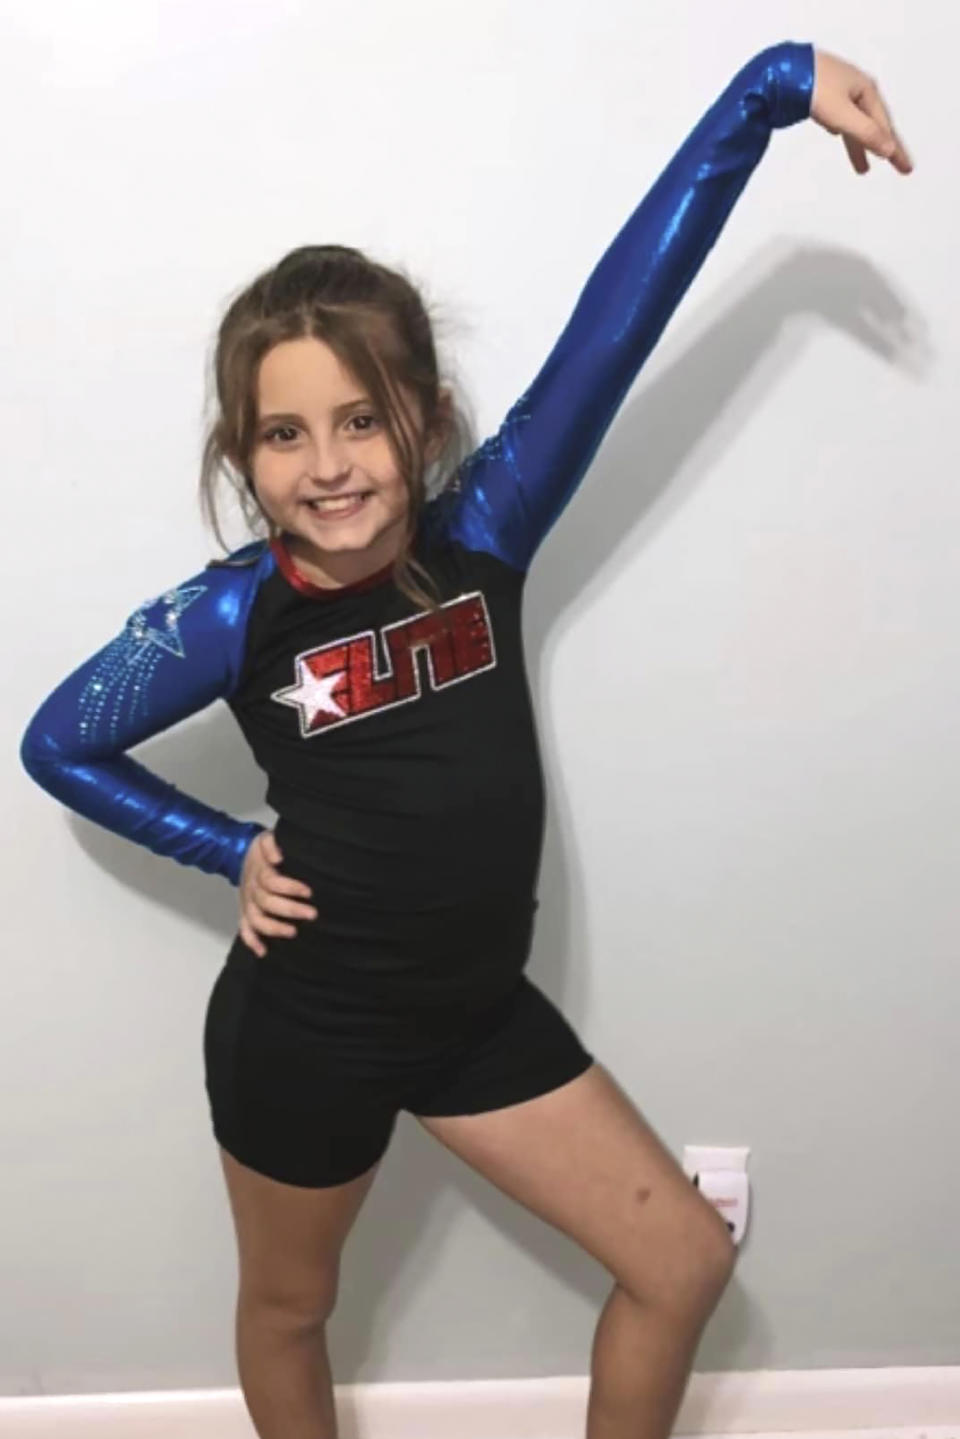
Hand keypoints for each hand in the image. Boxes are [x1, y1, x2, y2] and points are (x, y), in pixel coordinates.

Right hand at [238, 829, 316, 957]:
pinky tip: (263, 952)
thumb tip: (277, 857)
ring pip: (256, 919)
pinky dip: (252, 942)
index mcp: (259, 871)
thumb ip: (271, 843)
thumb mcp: (265, 838)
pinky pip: (244, 929)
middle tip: (311, 914)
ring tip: (293, 932)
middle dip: (290, 910)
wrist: (240, 854)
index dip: (290, 887)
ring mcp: (247, 902)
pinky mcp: (244, 912)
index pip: (272, 882)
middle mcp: (251, 889)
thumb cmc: (262, 850)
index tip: (309, 892)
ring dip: (273, 928)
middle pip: (267, 902)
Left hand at [811, 50, 911, 173]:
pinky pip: (839, 116)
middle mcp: (856, 88)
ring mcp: (838, 90)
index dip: (895, 150)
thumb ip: (866, 133)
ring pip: (855, 123)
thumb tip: (889, 150)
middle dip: (884, 147)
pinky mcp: (820, 94)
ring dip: (860, 145)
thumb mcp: (842, 114)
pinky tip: (838, 133)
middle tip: (898, 168)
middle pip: (874, 124)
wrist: (781, 70)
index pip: (885, 127)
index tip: (907, 169)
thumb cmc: (813, 87)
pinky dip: (844, 130)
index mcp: (866, 90)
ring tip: (863, 168)